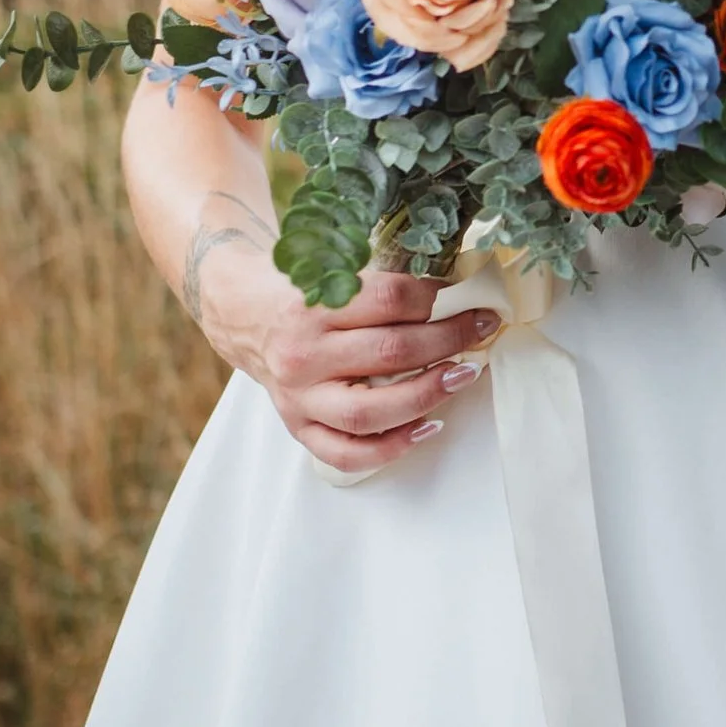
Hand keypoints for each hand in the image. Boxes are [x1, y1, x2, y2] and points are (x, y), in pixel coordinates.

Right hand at [200, 239, 498, 475]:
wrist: (244, 316)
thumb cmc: (301, 292)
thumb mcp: (333, 273)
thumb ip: (383, 286)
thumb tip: (456, 295)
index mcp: (312, 307)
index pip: (389, 300)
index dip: (438, 298)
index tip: (469, 297)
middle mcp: (303, 356)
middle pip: (390, 354)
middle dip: (448, 340)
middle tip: (481, 329)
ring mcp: (299, 398)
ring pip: (371, 411)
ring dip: (428, 395)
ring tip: (464, 375)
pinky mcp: (298, 427)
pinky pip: (347, 453)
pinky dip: (392, 447)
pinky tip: (429, 426)